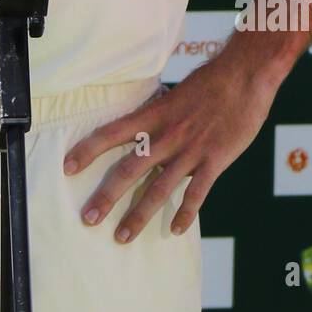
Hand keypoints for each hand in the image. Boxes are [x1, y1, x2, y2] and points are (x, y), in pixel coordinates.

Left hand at [62, 54, 276, 242]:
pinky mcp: (215, 160)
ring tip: (122, 236)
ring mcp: (190, 150)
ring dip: (139, 215)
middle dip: (106, 197)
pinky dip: (185, 214)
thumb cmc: (209, 83)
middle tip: (88, 218)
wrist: (244, 75)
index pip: (111, 134)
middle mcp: (166, 135)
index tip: (67, 167)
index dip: (88, 150)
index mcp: (153, 115)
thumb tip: (142, 127)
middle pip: (129, 170)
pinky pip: (197, 194)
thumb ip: (158, 116)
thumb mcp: (174, 96)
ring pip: (158, 189)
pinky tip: (175, 230)